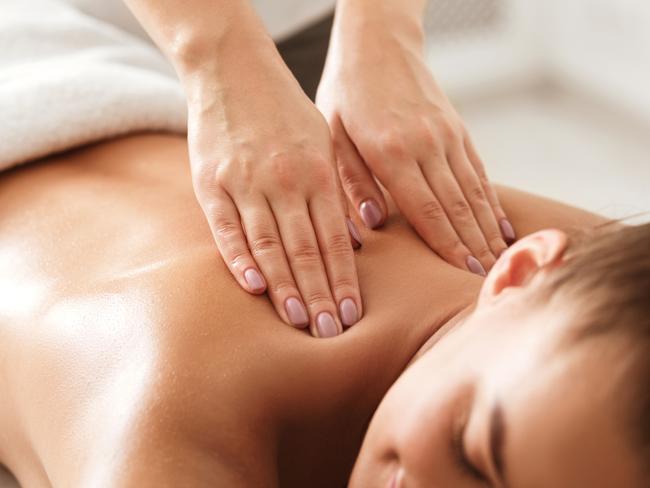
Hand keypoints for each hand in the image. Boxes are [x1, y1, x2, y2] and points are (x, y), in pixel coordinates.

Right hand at [184, 44, 362, 336]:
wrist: (233, 69)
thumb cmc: (286, 113)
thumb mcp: (322, 143)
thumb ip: (335, 191)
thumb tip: (352, 241)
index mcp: (318, 173)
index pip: (335, 239)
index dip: (344, 279)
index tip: (352, 315)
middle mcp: (286, 181)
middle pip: (306, 248)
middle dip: (320, 294)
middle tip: (330, 333)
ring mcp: (246, 182)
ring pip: (270, 243)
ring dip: (285, 286)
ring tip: (298, 321)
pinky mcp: (210, 182)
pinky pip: (227, 227)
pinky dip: (240, 258)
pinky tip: (254, 287)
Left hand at [317, 7, 514, 274]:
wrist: (378, 42)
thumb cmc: (346, 91)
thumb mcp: (332, 133)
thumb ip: (351, 179)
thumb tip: (370, 223)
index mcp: (391, 151)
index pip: (426, 209)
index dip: (448, 245)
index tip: (465, 274)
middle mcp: (427, 145)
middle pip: (457, 206)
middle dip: (474, 247)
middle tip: (488, 281)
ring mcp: (447, 136)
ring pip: (473, 191)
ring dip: (487, 229)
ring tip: (500, 261)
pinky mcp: (457, 129)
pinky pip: (479, 171)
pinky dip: (491, 201)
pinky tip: (501, 223)